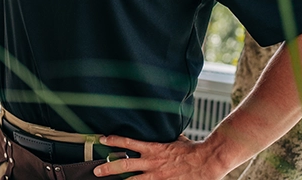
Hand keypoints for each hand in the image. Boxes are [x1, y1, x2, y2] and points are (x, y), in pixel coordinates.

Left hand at [93, 134, 223, 179]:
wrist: (205, 162)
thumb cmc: (191, 150)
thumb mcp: (175, 138)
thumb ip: (165, 136)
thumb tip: (161, 127)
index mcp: (153, 148)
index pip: (129, 142)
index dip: (114, 140)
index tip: (102, 138)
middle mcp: (151, 162)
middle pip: (124, 164)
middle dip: (108, 167)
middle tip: (96, 170)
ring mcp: (156, 176)